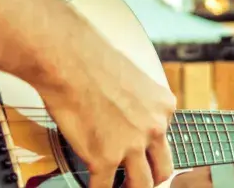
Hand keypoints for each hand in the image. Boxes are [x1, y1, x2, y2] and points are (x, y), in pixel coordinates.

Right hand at [36, 43, 175, 187]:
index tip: (140, 151)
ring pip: (143, 184)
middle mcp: (154, 127)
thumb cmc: (91, 58)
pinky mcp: (105, 159)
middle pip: (164, 168)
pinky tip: (93, 186)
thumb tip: (124, 112)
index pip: (165, 136)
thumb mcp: (131, 77)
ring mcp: (131, 146)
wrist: (68, 59)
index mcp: (163, 106)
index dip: (149, 146)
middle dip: (152, 177)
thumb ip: (136, 101)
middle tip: (138, 180)